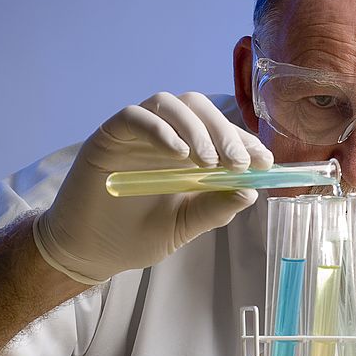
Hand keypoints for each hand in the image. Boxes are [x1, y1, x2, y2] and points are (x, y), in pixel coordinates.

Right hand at [33, 92, 272, 283]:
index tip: (265, 162)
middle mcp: (165, 135)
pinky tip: (177, 155)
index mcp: (188, 152)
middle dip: (225, 132)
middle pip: (199, 108)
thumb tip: (251, 190)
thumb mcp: (186, 225)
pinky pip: (135, 116)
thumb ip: (215, 207)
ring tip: (208, 162)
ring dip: (196, 129)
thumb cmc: (138, 236)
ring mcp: (137, 133)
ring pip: (170, 104)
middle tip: (238, 162)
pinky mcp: (109, 135)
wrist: (90, 251)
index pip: (222, 132)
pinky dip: (160, 130)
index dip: (246, 141)